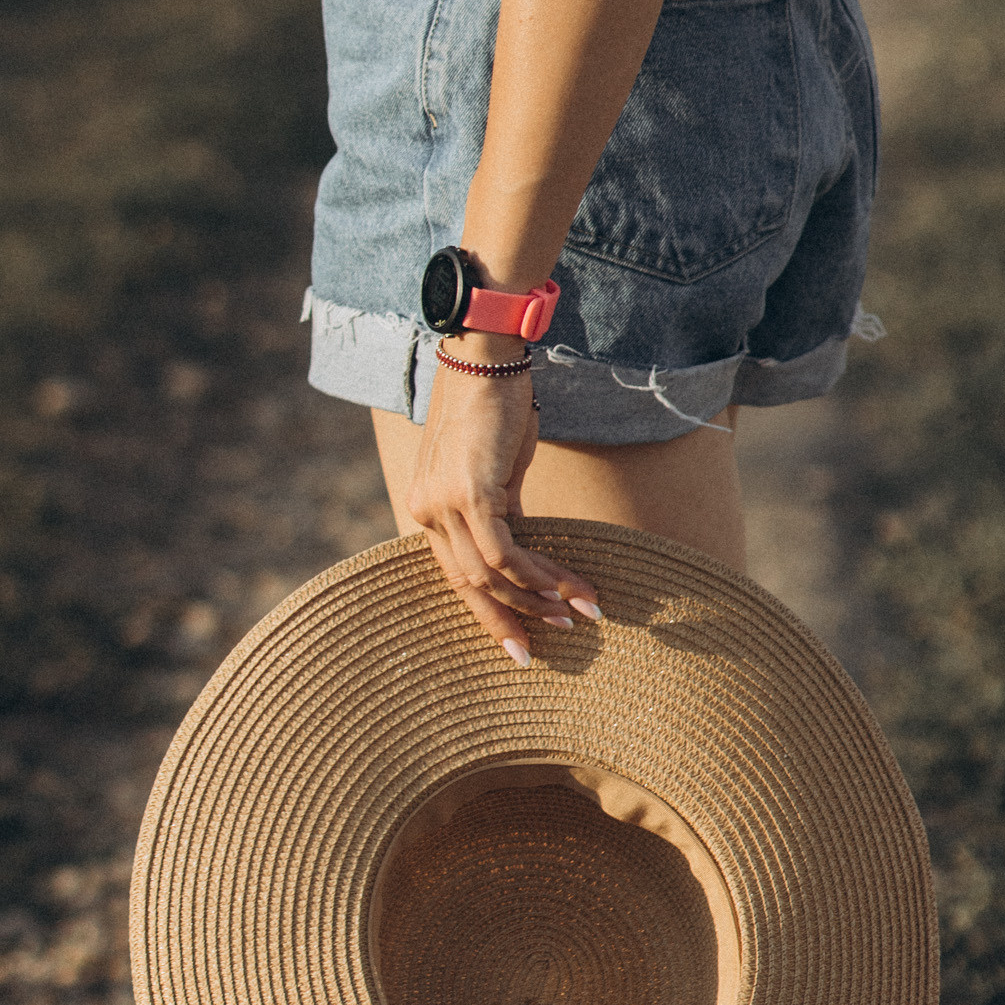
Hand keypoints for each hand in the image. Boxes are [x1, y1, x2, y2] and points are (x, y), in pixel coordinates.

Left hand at [400, 351, 599, 660]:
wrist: (486, 358)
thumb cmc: (494, 409)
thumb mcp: (495, 470)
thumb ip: (502, 511)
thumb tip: (527, 550)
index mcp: (426, 505)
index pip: (454, 574)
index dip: (488, 612)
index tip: (521, 643)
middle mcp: (425, 508)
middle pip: (467, 584)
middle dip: (511, 620)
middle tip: (548, 646)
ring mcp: (443, 502)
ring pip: (489, 574)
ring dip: (538, 598)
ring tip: (578, 613)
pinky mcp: (471, 492)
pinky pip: (504, 552)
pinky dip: (538, 575)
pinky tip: (568, 587)